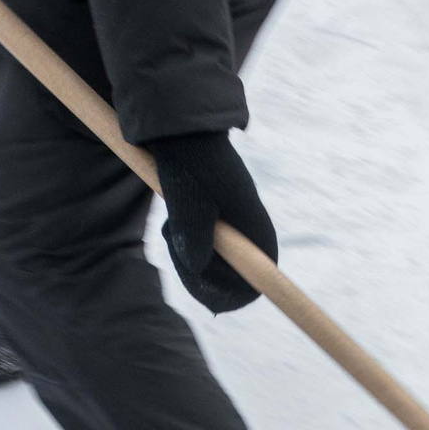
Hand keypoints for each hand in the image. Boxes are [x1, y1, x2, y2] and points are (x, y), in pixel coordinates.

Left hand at [149, 132, 276, 314]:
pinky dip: (183, 247)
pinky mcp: (217, 230)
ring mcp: (233, 236)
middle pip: (229, 284)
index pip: (256, 284)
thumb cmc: (193, 165)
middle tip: (175, 240)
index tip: (198, 274)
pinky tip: (173, 222)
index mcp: (257, 234)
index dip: (230, 293)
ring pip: (211, 270)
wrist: (184, 136)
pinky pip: (202, 255)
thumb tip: (196, 266)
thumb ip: (194, 234)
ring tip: (171, 224)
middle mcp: (250, 239)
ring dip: (185, 257)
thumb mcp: (190, 198)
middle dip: (196, 272)